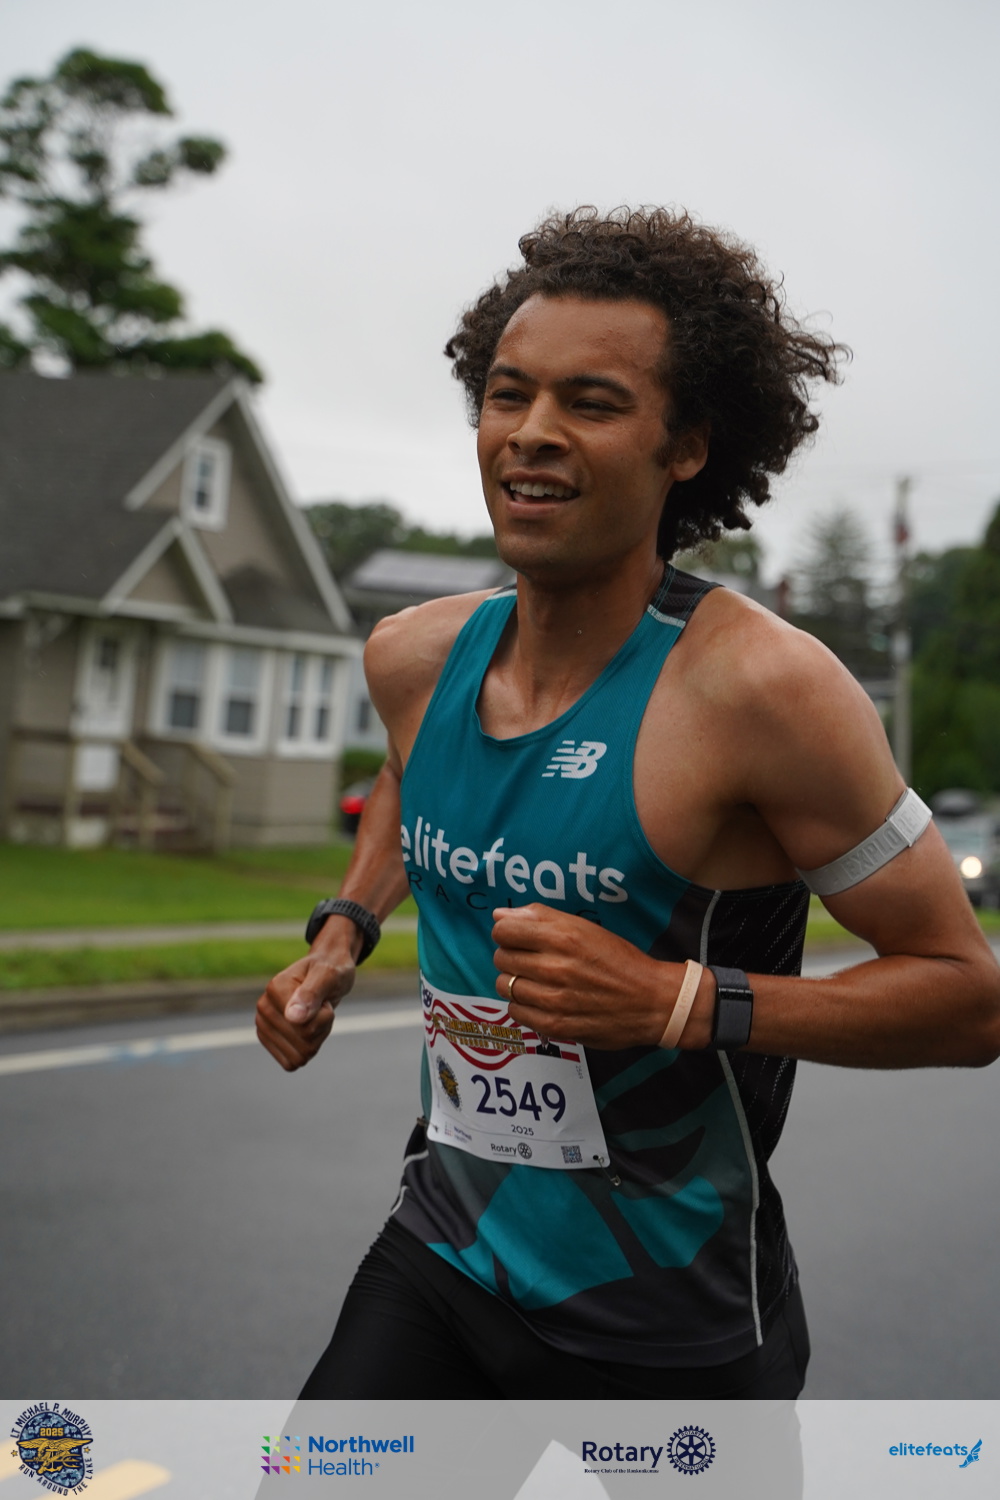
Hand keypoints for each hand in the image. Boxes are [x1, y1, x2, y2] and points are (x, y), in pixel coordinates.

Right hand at [255, 948, 355, 1071]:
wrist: (325, 974)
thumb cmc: (329, 971)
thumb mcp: (328, 975)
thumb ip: (311, 994)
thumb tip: (292, 1017)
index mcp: (275, 989)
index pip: (307, 1027)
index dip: (325, 1015)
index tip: (323, 995)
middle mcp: (264, 1008)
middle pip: (304, 1043)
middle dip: (322, 1028)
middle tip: (321, 1006)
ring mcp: (264, 1025)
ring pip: (300, 1056)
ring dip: (316, 1039)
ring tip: (315, 1015)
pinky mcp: (267, 1039)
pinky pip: (292, 1062)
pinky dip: (306, 1050)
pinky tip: (308, 1030)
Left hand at [492, 903, 681, 1049]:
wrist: (651, 1001)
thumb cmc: (619, 960)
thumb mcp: (585, 928)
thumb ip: (541, 917)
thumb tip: (500, 917)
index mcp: (564, 937)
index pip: (503, 931)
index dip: (506, 933)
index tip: (517, 937)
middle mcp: (556, 967)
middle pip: (502, 958)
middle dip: (511, 955)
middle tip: (531, 959)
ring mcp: (555, 999)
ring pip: (505, 985)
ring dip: (515, 981)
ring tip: (536, 980)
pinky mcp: (556, 1025)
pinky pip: (515, 1011)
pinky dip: (523, 1004)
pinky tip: (541, 999)